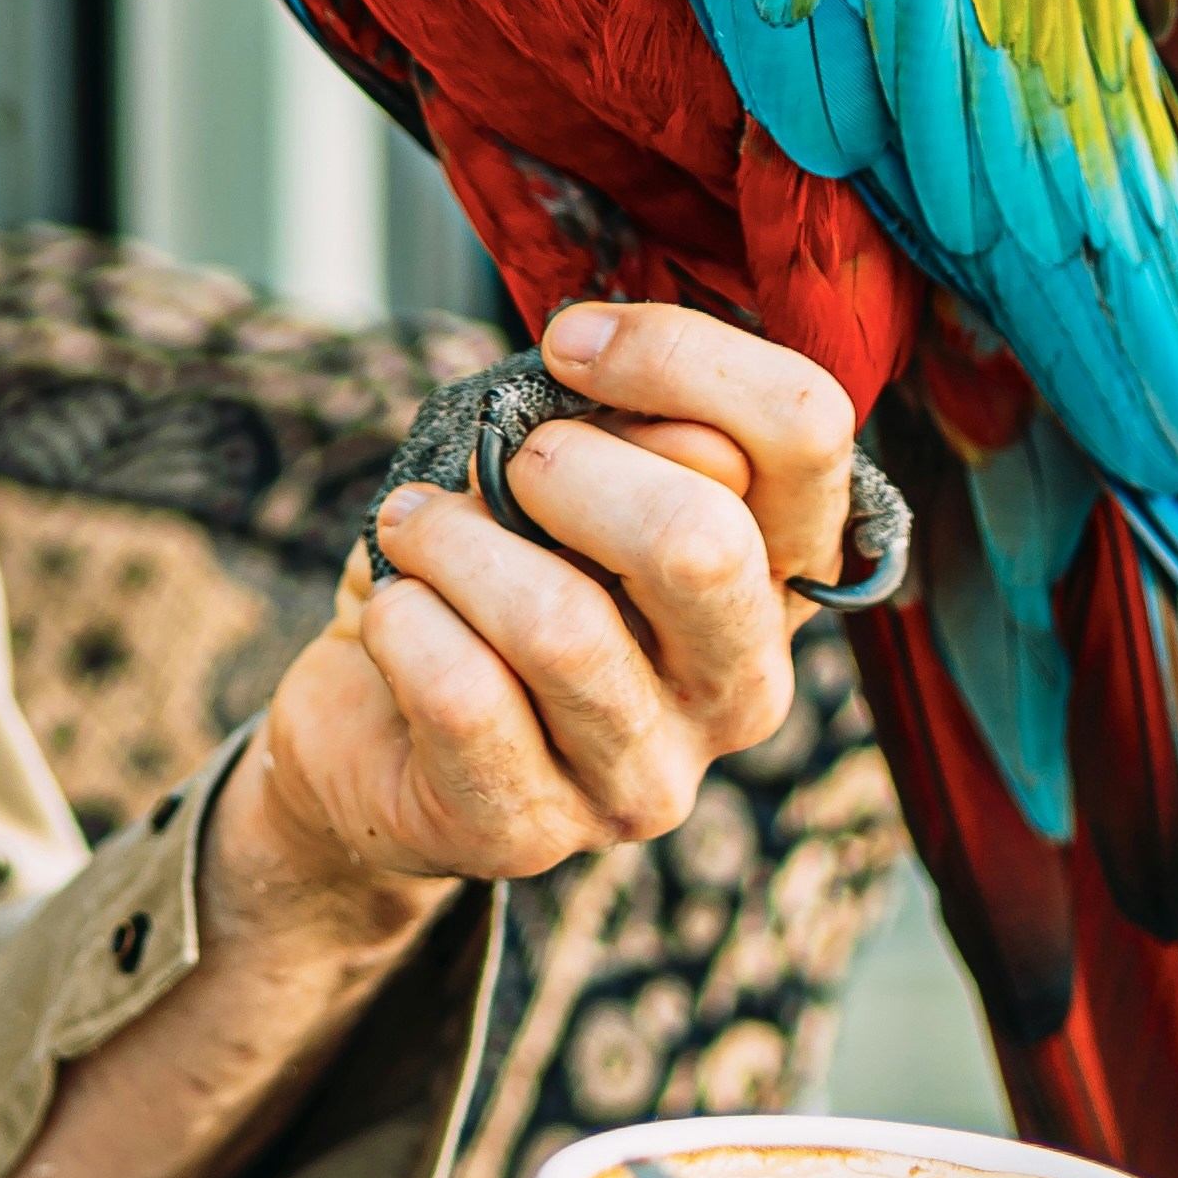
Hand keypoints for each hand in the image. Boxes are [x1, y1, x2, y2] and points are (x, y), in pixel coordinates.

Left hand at [240, 302, 856, 900]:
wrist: (372, 729)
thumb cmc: (491, 571)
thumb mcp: (560, 477)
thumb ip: (612, 426)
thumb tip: (599, 371)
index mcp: (776, 572)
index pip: (805, 431)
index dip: (681, 356)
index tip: (569, 344)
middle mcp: (743, 684)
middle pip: (701, 540)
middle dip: (566, 467)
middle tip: (499, 464)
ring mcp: (648, 776)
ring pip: (561, 624)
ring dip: (452, 541)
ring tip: (411, 525)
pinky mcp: (534, 833)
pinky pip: (464, 697)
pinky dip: (404, 622)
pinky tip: (393, 609)